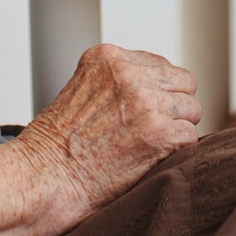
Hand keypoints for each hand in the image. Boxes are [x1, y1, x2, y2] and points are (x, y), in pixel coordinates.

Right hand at [13, 44, 200, 218]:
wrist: (42, 178)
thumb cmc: (55, 146)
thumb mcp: (82, 89)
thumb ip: (116, 81)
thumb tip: (157, 87)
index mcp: (108, 57)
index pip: (161, 65)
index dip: (158, 92)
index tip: (146, 112)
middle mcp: (129, 73)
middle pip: (184, 83)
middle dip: (173, 107)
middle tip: (153, 130)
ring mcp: (146, 101)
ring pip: (192, 109)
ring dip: (177, 129)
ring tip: (149, 146)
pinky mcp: (159, 133)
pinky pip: (191, 137)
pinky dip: (177, 152)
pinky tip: (152, 159)